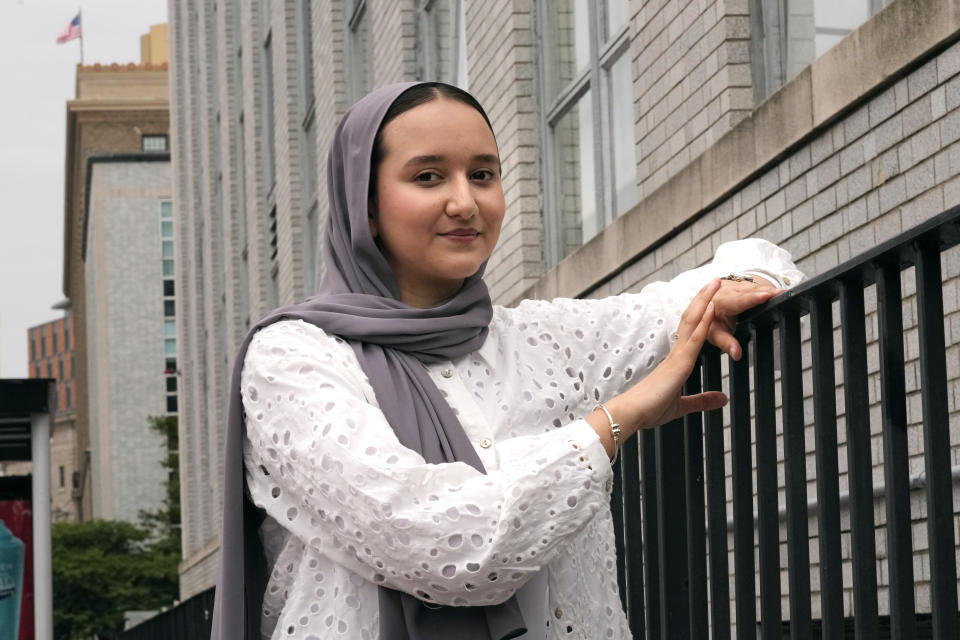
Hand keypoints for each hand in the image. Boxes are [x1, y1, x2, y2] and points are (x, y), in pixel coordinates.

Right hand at [588, 279, 728, 456]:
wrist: (631, 415)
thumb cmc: (649, 410)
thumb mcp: (682, 406)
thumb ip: (702, 401)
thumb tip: (722, 399)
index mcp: (677, 361)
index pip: (691, 330)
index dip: (701, 312)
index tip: (710, 298)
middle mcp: (676, 353)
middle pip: (691, 318)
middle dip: (704, 298)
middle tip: (715, 280)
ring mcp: (677, 356)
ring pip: (693, 322)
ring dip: (705, 301)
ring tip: (715, 283)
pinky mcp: (678, 364)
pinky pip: (693, 339)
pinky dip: (704, 322)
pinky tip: (712, 309)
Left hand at [708, 277, 784, 359]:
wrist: (706, 306)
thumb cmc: (711, 320)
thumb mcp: (714, 334)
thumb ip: (726, 343)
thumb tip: (737, 353)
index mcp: (721, 302)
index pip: (739, 300)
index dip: (753, 298)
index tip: (765, 295)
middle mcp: (729, 292)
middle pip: (750, 292)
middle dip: (766, 292)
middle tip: (781, 293)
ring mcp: (737, 287)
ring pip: (755, 288)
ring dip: (769, 290)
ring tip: (783, 293)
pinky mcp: (744, 286)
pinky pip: (757, 288)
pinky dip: (768, 290)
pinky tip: (779, 292)